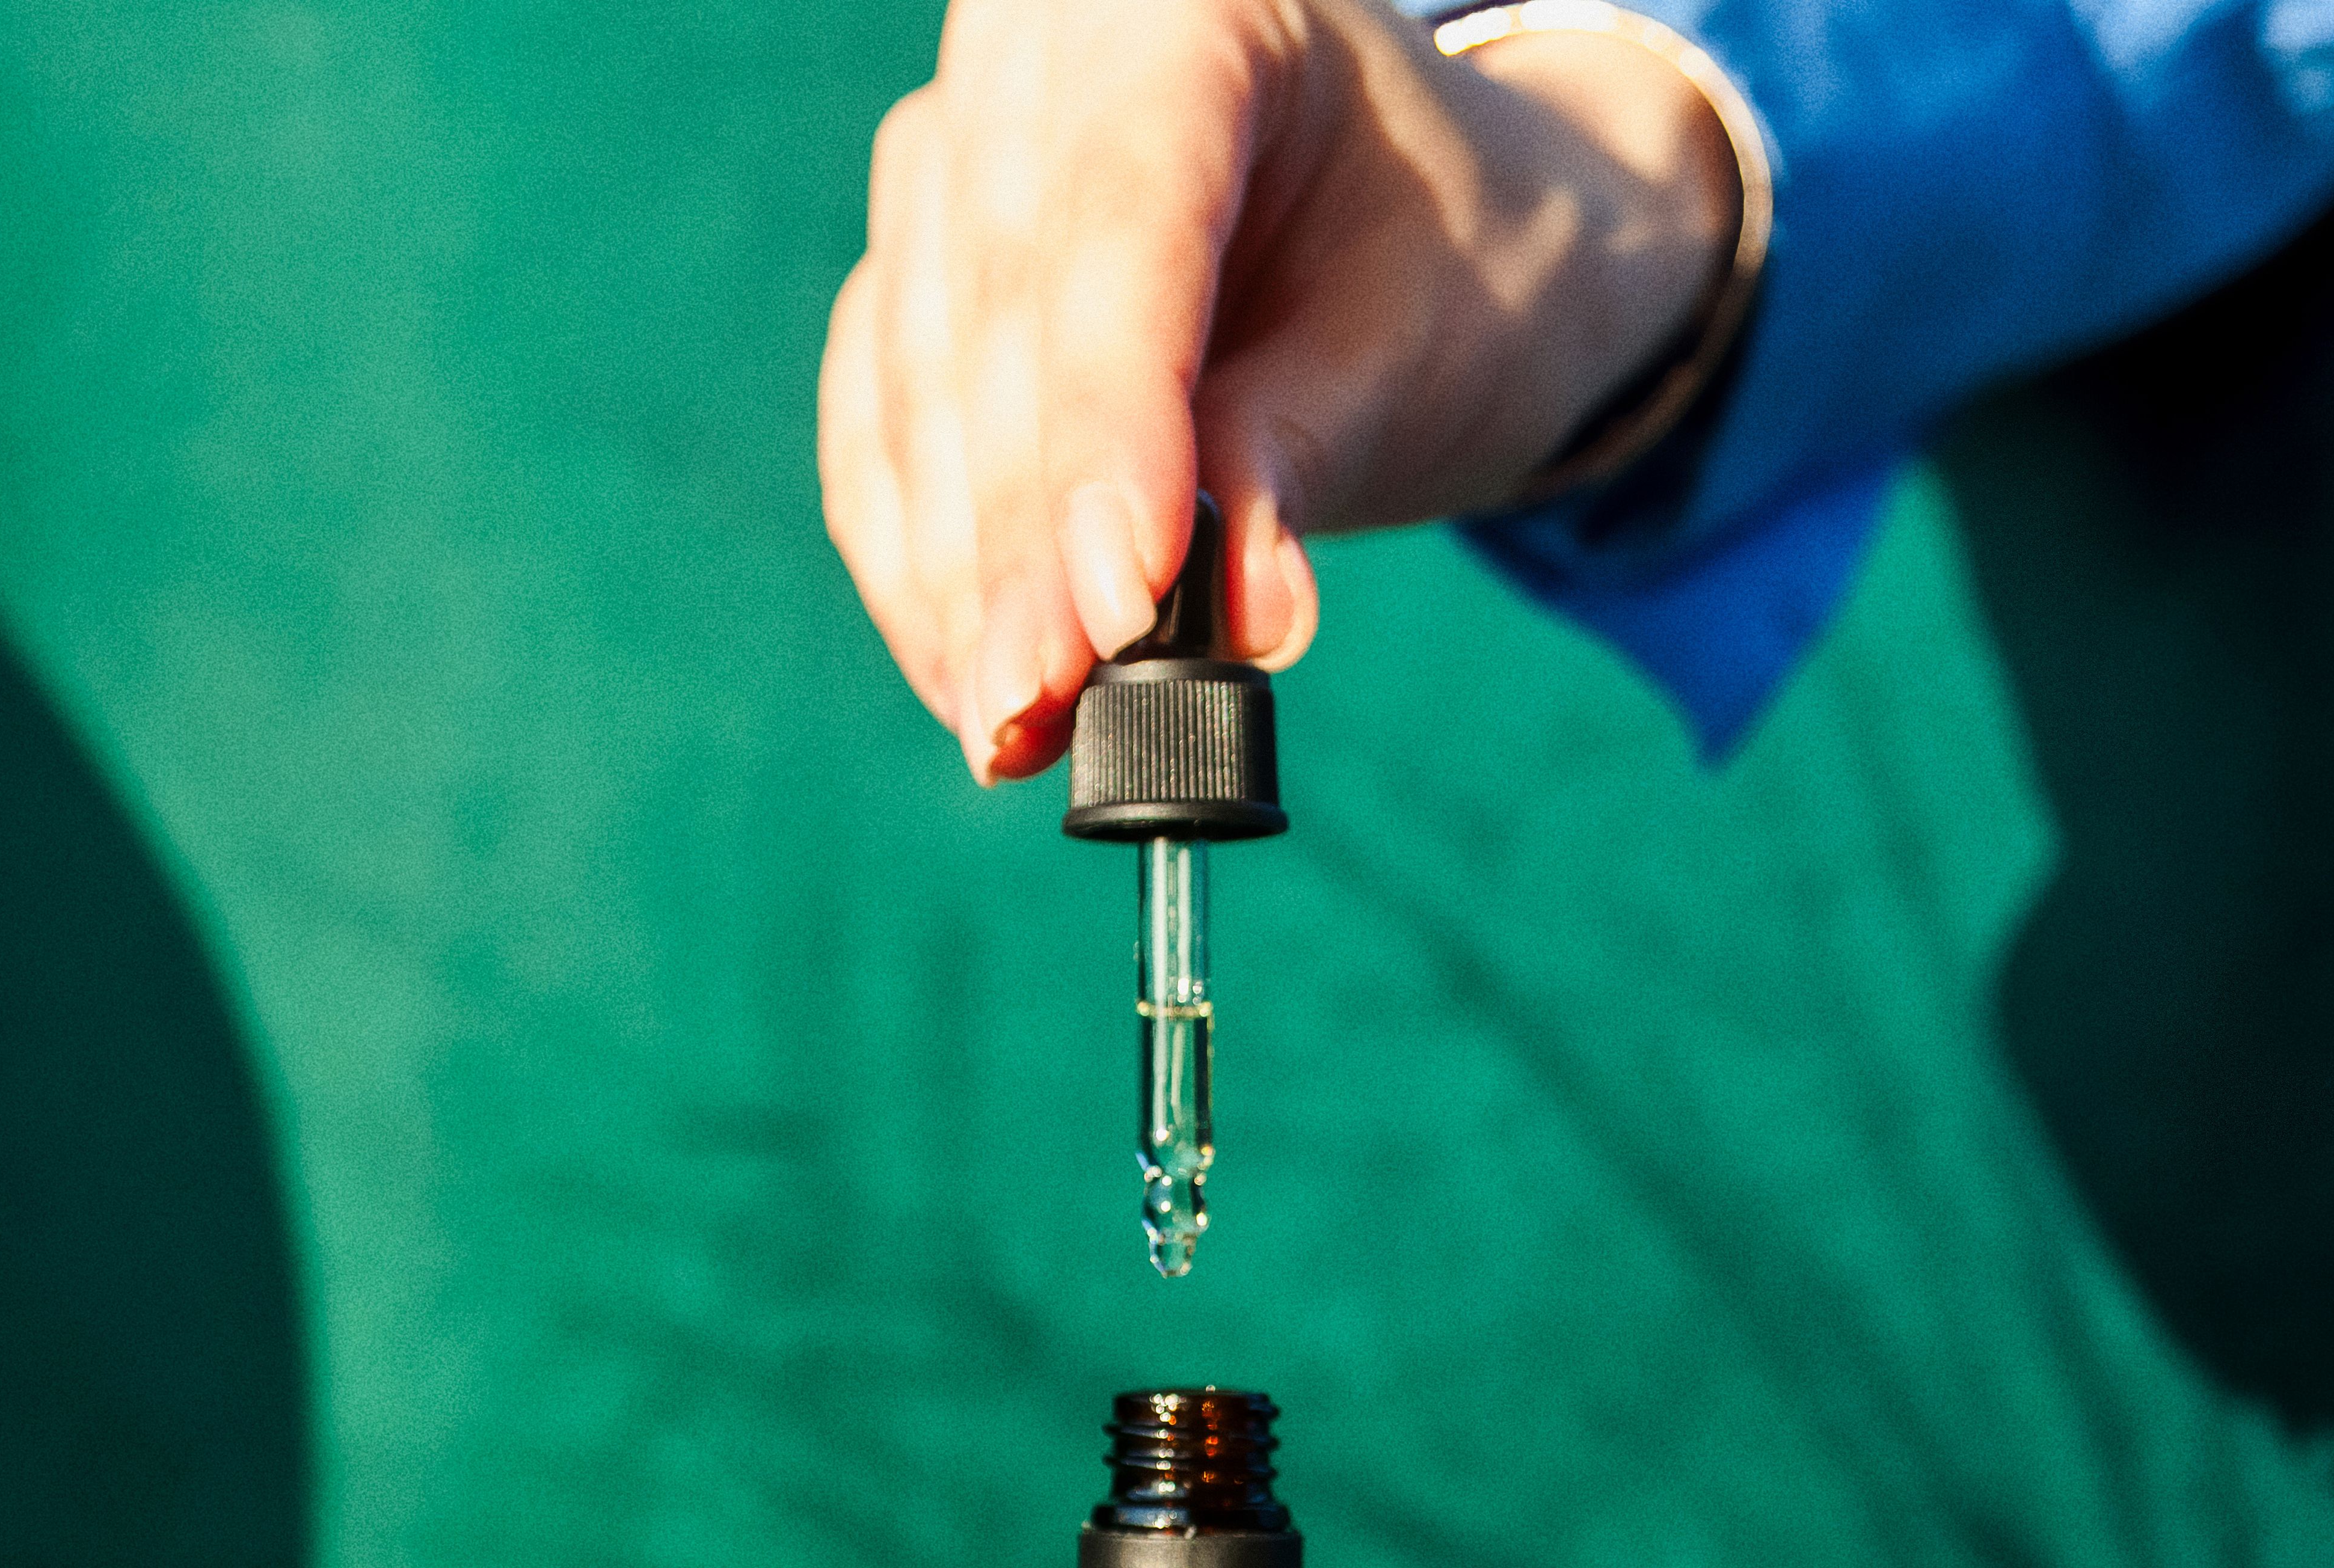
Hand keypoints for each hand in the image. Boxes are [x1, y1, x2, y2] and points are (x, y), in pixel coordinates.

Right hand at [821, 0, 1736, 783]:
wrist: (1443, 230)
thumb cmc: (1454, 261)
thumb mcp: (1420, 340)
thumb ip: (1304, 451)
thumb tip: (1234, 621)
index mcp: (1183, 7)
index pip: (1115, 225)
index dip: (1104, 427)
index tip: (1118, 600)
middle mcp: (1036, 56)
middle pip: (996, 320)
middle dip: (1014, 542)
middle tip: (1039, 709)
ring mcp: (951, 159)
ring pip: (914, 385)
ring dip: (952, 577)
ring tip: (1006, 730)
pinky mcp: (911, 271)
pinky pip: (879, 427)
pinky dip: (920, 562)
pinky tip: (965, 678)